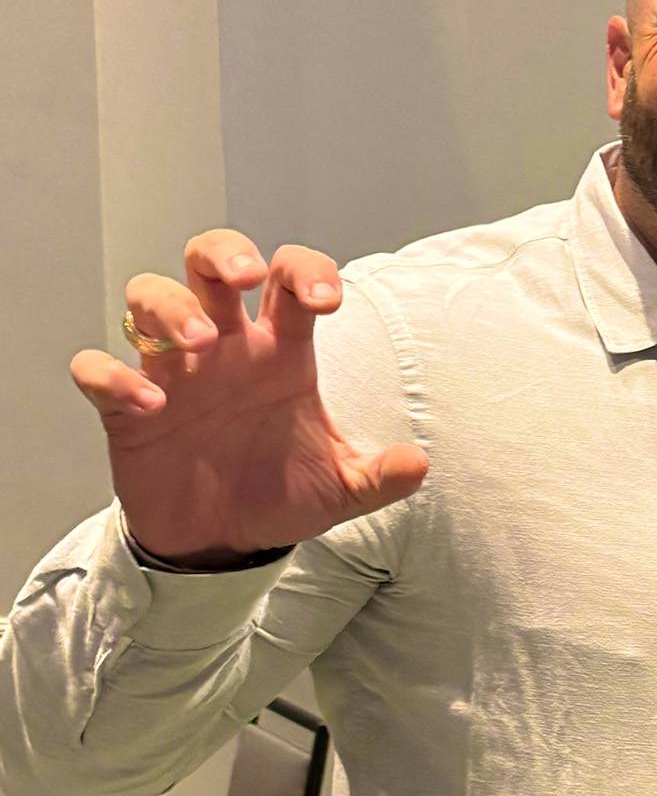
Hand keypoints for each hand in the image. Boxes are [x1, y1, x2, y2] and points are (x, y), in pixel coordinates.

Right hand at [68, 230, 427, 568]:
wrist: (226, 543)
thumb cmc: (281, 495)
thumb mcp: (340, 490)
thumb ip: (379, 476)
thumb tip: (418, 465)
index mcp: (281, 350)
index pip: (292, 280)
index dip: (308, 272)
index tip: (327, 302)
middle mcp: (226, 347)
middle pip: (210, 260)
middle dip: (225, 252)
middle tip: (246, 278)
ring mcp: (173, 371)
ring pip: (150, 295)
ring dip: (171, 307)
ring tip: (200, 345)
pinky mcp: (126, 408)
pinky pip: (99, 369)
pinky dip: (114, 376)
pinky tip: (150, 403)